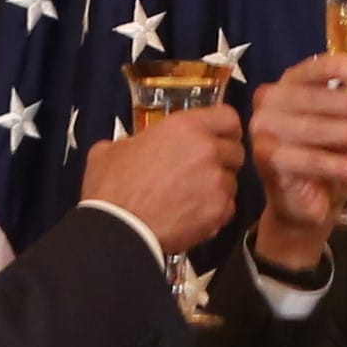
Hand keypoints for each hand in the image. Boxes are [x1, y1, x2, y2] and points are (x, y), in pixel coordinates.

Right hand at [80, 98, 248, 258]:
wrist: (120, 229)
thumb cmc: (113, 190)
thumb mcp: (111, 150)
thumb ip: (133, 141)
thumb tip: (131, 145)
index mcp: (184, 127)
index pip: (227, 117)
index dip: (224, 128)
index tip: (219, 135)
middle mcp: (207, 150)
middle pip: (235, 150)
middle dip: (222, 160)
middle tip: (203, 170)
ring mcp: (216, 181)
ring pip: (232, 181)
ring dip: (218, 187)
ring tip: (193, 196)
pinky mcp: (219, 211)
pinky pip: (228, 207)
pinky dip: (215, 211)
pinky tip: (193, 214)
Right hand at [236, 58, 346, 271]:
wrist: (305, 204)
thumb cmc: (326, 156)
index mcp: (288, 86)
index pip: (308, 71)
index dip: (331, 68)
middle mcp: (269, 105)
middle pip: (313, 100)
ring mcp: (264, 133)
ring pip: (313, 130)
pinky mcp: (267, 161)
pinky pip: (308, 160)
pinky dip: (339, 165)